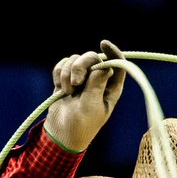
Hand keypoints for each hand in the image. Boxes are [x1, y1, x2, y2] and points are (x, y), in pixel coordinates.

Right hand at [43, 38, 126, 152]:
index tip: (103, 43)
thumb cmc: (81, 125)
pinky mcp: (66, 80)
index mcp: (111, 88)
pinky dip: (59, 73)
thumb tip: (104, 66)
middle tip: (75, 83)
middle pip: (93, 57)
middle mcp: (98, 80)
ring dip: (68, 73)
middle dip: (81, 65)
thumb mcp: (91, 106)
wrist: (61, 134)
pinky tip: (59, 87)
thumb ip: (97, 85)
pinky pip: (62, 65)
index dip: (112, 51)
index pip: (117, 63)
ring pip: (75, 59)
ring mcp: (82, 79)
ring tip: (67, 91)